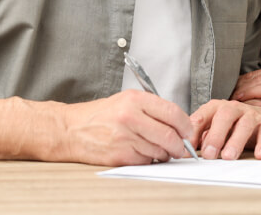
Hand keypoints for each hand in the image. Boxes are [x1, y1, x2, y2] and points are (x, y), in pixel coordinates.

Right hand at [57, 89, 193, 165]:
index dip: (185, 124)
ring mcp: (125, 137)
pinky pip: (145, 160)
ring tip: (159, 148)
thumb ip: (152, 108)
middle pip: (169, 135)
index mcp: (135, 100)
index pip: (172, 112)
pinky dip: (149, 159)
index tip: (187, 130)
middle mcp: (131, 117)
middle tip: (181, 147)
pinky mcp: (120, 155)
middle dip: (180, 145)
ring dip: (164, 153)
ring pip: (159, 150)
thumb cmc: (101, 115)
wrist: (72, 129)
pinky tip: (142, 152)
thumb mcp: (126, 100)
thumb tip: (178, 123)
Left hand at [189, 99, 260, 159]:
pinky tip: (260, 155)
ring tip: (229, 157)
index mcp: (216, 108)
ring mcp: (252, 115)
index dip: (194, 132)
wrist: (260, 119)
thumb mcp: (214, 129)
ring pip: (245, 124)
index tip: (188, 149)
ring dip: (236, 141)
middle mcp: (234, 108)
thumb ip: (200, 138)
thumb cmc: (232, 127)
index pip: (203, 115)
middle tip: (209, 154)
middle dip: (215, 135)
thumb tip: (186, 152)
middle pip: (224, 116)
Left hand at [232, 65, 260, 135]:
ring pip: (258, 80)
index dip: (242, 82)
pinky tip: (239, 99)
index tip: (228, 91)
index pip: (258, 75)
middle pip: (255, 75)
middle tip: (221, 93)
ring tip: (226, 97)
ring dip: (240, 88)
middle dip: (237, 84)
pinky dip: (251, 93)